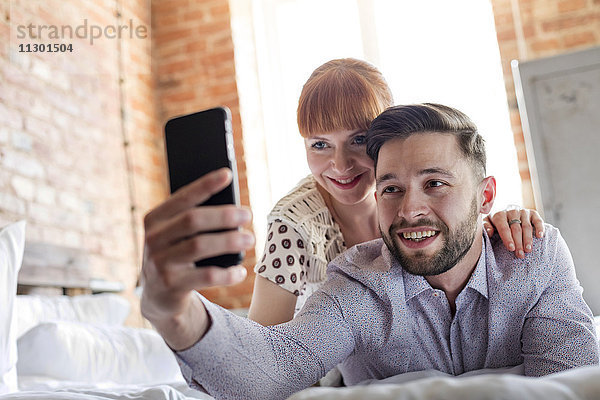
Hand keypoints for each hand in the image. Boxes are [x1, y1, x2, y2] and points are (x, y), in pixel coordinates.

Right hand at [140, 168, 253, 349]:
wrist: (159, 298)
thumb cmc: (177, 256)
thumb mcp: (177, 236)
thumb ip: (194, 220)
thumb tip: (233, 207)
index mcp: (154, 220)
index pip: (182, 198)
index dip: (205, 185)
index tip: (227, 174)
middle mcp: (153, 239)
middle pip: (192, 220)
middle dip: (224, 215)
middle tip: (247, 214)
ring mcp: (159, 263)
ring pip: (199, 246)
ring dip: (229, 240)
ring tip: (250, 239)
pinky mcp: (171, 286)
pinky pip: (206, 276)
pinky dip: (227, 273)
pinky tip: (240, 271)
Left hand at [483, 206, 543, 258]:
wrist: (505, 210)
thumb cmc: (495, 221)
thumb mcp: (487, 222)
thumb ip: (486, 226)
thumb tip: (489, 233)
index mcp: (499, 214)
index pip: (504, 227)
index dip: (507, 238)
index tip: (511, 249)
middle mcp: (512, 211)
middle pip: (516, 228)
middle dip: (518, 242)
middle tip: (520, 254)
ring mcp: (523, 212)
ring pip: (527, 226)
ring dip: (528, 239)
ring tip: (528, 250)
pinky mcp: (532, 213)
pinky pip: (538, 220)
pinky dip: (540, 228)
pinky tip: (540, 236)